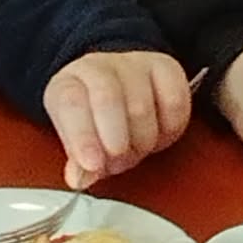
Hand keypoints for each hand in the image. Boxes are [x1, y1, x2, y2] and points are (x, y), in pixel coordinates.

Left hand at [44, 50, 193, 190]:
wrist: (119, 86)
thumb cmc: (95, 117)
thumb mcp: (78, 142)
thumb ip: (79, 163)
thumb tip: (79, 178)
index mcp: (68, 84)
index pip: (71, 104)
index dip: (82, 137)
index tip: (92, 164)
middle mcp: (99, 68)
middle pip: (108, 99)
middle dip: (116, 142)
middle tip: (118, 160)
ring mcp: (134, 64)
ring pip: (142, 106)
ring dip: (142, 141)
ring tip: (135, 149)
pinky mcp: (166, 67)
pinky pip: (175, 102)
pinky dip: (170, 129)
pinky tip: (159, 134)